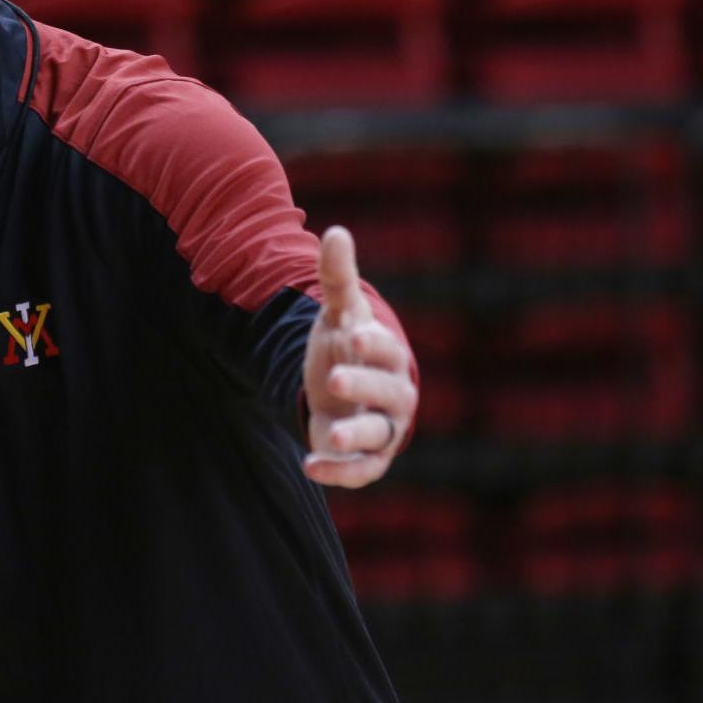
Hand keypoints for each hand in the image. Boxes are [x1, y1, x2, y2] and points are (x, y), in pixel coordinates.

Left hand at [301, 225, 416, 488]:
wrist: (346, 389)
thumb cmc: (347, 347)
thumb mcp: (338, 314)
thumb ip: (336, 278)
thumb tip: (334, 231)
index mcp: (388, 357)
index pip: (386, 350)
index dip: (372, 344)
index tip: (352, 335)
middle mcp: (393, 395)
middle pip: (385, 392)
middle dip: (363, 385)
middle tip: (335, 378)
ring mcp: (383, 429)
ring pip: (377, 436)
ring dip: (355, 435)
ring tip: (329, 435)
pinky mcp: (367, 460)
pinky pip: (359, 471)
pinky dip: (337, 471)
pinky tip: (309, 465)